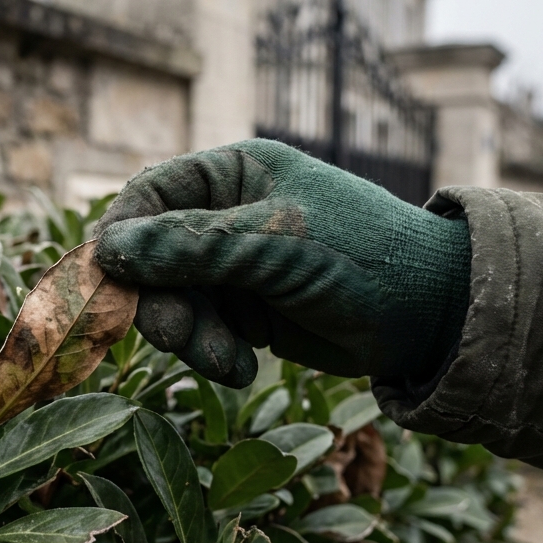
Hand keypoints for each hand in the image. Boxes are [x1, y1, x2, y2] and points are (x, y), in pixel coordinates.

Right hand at [94, 139, 470, 385]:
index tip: (111, 279)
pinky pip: (202, 332)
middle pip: (153, 257)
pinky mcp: (248, 311)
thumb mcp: (276, 244)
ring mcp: (236, 266)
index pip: (150, 195)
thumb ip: (193, 246)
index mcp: (235, 174)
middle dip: (161, 301)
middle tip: (176, 337)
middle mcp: (227, 215)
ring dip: (189, 336)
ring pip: (173, 301)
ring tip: (228, 362)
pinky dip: (213, 353)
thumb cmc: (364, 256)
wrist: (433, 317)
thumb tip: (109, 249)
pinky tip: (245, 368)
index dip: (123, 235)